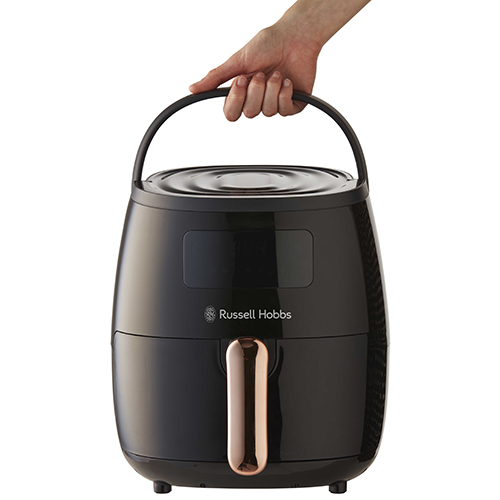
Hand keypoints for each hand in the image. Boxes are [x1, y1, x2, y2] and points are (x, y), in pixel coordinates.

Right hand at [189, 24, 321, 120]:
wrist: (295, 37)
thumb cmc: (267, 45)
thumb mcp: (237, 61)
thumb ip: (216, 78)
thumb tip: (193, 88)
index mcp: (242, 92)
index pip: (231, 113)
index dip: (236, 100)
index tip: (241, 80)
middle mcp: (257, 100)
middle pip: (250, 113)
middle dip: (256, 91)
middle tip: (261, 73)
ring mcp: (274, 103)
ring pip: (268, 112)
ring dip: (272, 89)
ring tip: (278, 73)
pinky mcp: (292, 104)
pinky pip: (285, 111)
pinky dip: (285, 94)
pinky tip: (288, 81)